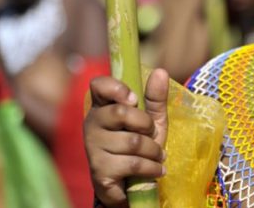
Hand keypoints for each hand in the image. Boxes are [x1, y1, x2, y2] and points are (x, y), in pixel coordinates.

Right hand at [84, 69, 168, 207]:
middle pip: (121, 113)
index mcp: (103, 106)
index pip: (98, 85)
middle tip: (151, 134)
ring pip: (132, 142)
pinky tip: (157, 169)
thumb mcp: (152, 119)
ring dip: (154, 151)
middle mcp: (92, 123)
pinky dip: (152, 167)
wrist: (131, 182)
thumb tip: (161, 71)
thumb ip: (155, 98)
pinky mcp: (99, 170)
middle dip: (146, 125)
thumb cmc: (140, 144)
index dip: (117, 89)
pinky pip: (133, 163)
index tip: (134, 100)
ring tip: (157, 156)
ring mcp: (93, 147)